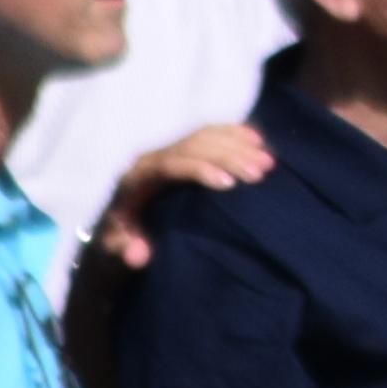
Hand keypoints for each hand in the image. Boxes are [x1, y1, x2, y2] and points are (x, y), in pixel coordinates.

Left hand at [89, 121, 276, 270]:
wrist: (119, 226)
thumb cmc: (122, 240)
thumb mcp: (117, 250)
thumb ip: (124, 250)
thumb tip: (138, 253)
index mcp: (137, 178)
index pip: (169, 164)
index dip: (199, 170)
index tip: (229, 182)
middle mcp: (152, 159)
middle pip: (193, 146)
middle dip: (229, 155)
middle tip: (261, 171)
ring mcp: (169, 152)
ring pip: (204, 137)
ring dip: (238, 145)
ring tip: (269, 160)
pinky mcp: (183, 153)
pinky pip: (209, 135)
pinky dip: (234, 134)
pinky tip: (258, 139)